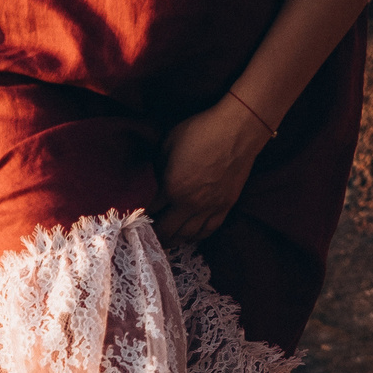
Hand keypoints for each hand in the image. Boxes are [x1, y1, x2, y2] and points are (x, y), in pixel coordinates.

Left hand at [152, 98, 271, 248]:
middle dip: (154, 236)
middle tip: (146, 237)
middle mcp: (189, 203)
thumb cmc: (200, 131)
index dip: (141, 217)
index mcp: (172, 188)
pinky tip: (189, 235)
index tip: (136, 220)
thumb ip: (157, 167)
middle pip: (166, 231)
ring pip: (187, 236)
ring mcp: (209, 208)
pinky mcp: (225, 207)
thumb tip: (155, 181)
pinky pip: (208, 230)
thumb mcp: (167, 144)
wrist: (237, 131)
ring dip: (173, 240)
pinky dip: (196, 237)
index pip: (150, 211)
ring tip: (165, 240)